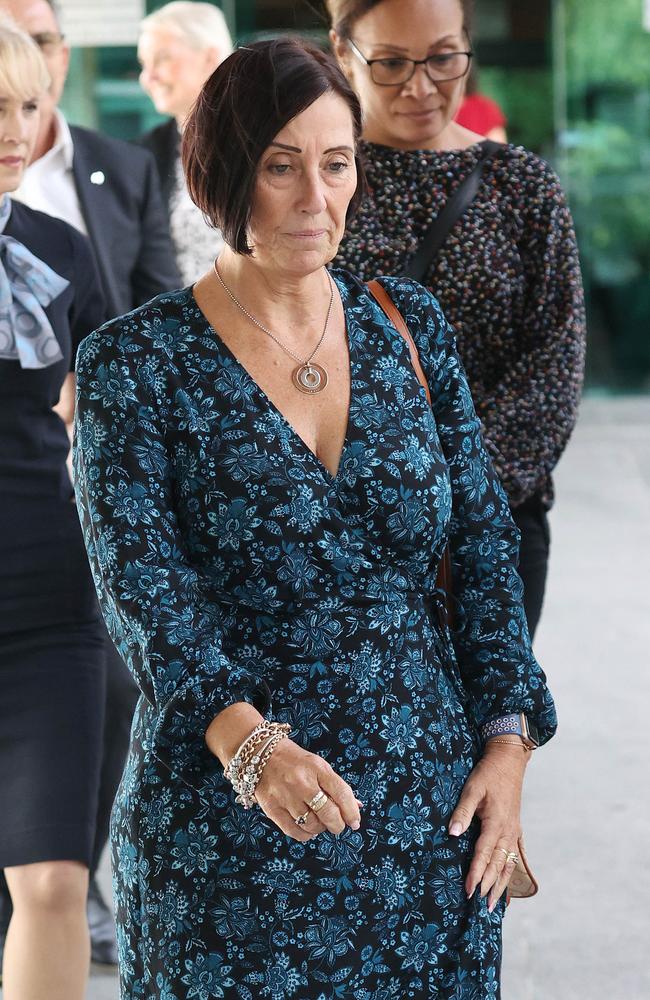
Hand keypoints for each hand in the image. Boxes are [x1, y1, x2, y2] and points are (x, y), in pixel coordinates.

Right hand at [254, 738, 362, 842]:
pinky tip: (306, 828)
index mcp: (317, 768)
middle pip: (328, 813)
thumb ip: (336, 786)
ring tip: (319, 821)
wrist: (261, 753)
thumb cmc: (294, 760)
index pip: (341, 793)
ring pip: (312, 825)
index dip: (351, 811)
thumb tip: (356, 806)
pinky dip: (305, 834)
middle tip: (337, 825)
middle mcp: (302, 782)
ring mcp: (286, 796)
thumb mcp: (318, 766)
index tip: (355, 822)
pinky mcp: (272, 808)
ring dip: (320, 828)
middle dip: (337, 824)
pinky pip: (294, 832)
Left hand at [448, 742, 529, 909]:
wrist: (509, 761)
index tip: (469, 890)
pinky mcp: (515, 829)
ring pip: (508, 864)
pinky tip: (507, 884)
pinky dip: (510, 873)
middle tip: (481, 906)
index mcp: (496, 823)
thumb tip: (452, 833)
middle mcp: (508, 831)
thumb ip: (462, 812)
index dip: (476, 873)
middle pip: (498, 864)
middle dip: (489, 886)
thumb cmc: (488, 774)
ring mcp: (513, 832)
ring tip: (493, 904)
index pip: (484, 854)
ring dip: (501, 884)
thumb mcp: (472, 789)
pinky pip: (514, 857)